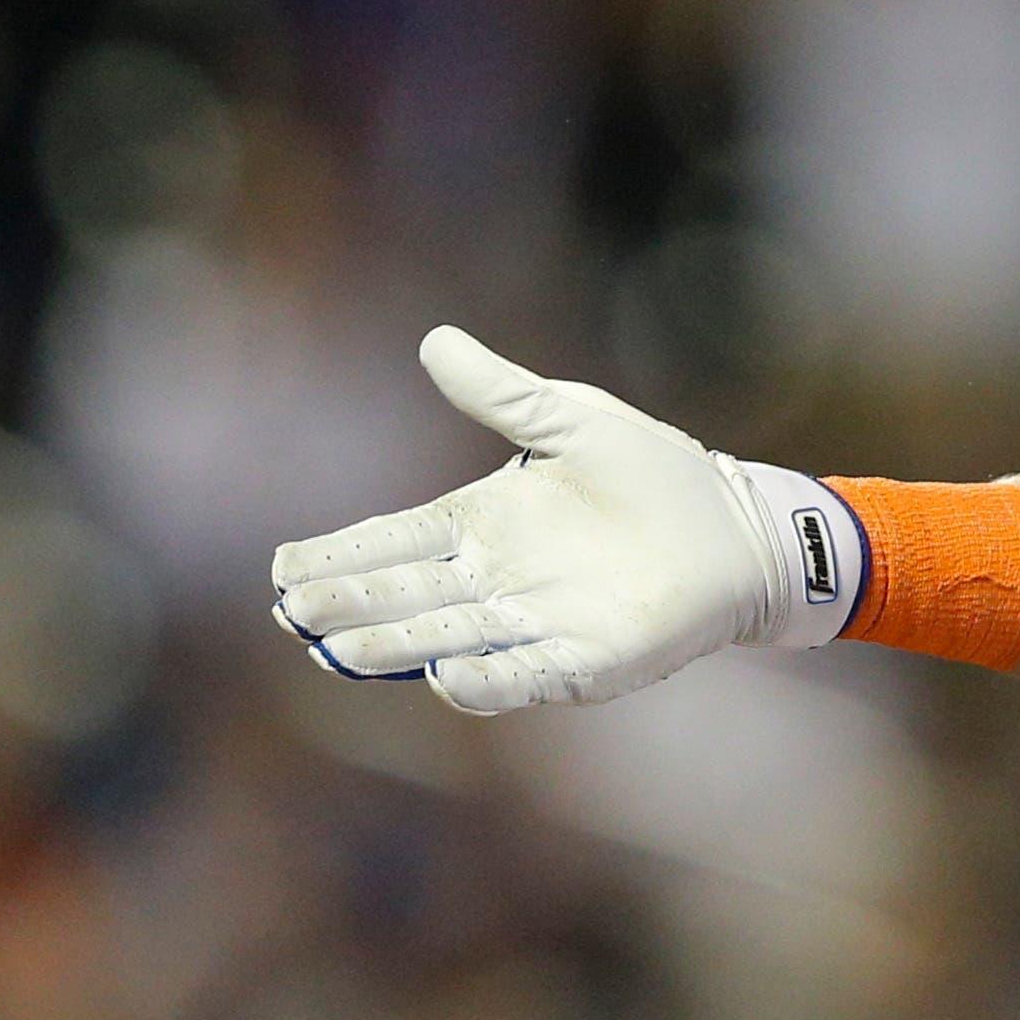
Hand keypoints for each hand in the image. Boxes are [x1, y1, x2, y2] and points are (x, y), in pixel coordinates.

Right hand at [270, 326, 859, 713]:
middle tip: (292, 612)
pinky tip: (444, 675)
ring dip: (395, 645)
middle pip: (406, 594)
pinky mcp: (582, 660)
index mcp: (483, 523)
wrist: (736, 525)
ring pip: (447, 638)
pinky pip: (522, 675)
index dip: (341, 554)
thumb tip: (434, 340)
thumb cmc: (655, 472)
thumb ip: (503, 395)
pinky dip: (484, 679)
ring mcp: (535, 623)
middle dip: (350, 603)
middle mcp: (496, 580)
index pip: (394, 540)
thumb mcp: (572, 419)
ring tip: (339, 650)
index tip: (283, 567)